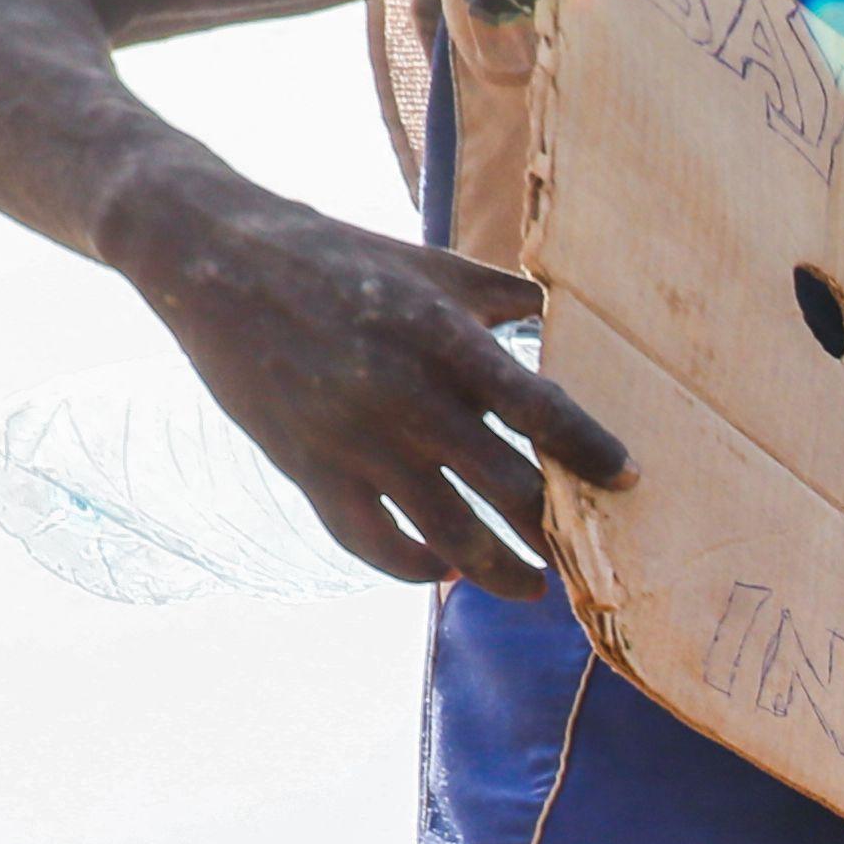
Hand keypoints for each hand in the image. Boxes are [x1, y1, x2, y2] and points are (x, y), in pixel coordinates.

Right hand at [117, 190, 631, 596]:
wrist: (212, 257)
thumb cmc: (336, 256)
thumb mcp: (428, 264)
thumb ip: (502, 296)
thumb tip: (565, 310)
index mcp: (442, 337)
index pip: (541, 411)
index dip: (592, 452)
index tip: (631, 480)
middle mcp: (404, 395)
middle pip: (508, 487)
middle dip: (557, 530)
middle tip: (592, 553)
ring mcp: (353, 440)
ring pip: (449, 535)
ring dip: (501, 573)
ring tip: (533, 588)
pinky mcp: (308, 469)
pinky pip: (373, 544)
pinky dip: (415, 566)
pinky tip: (443, 569)